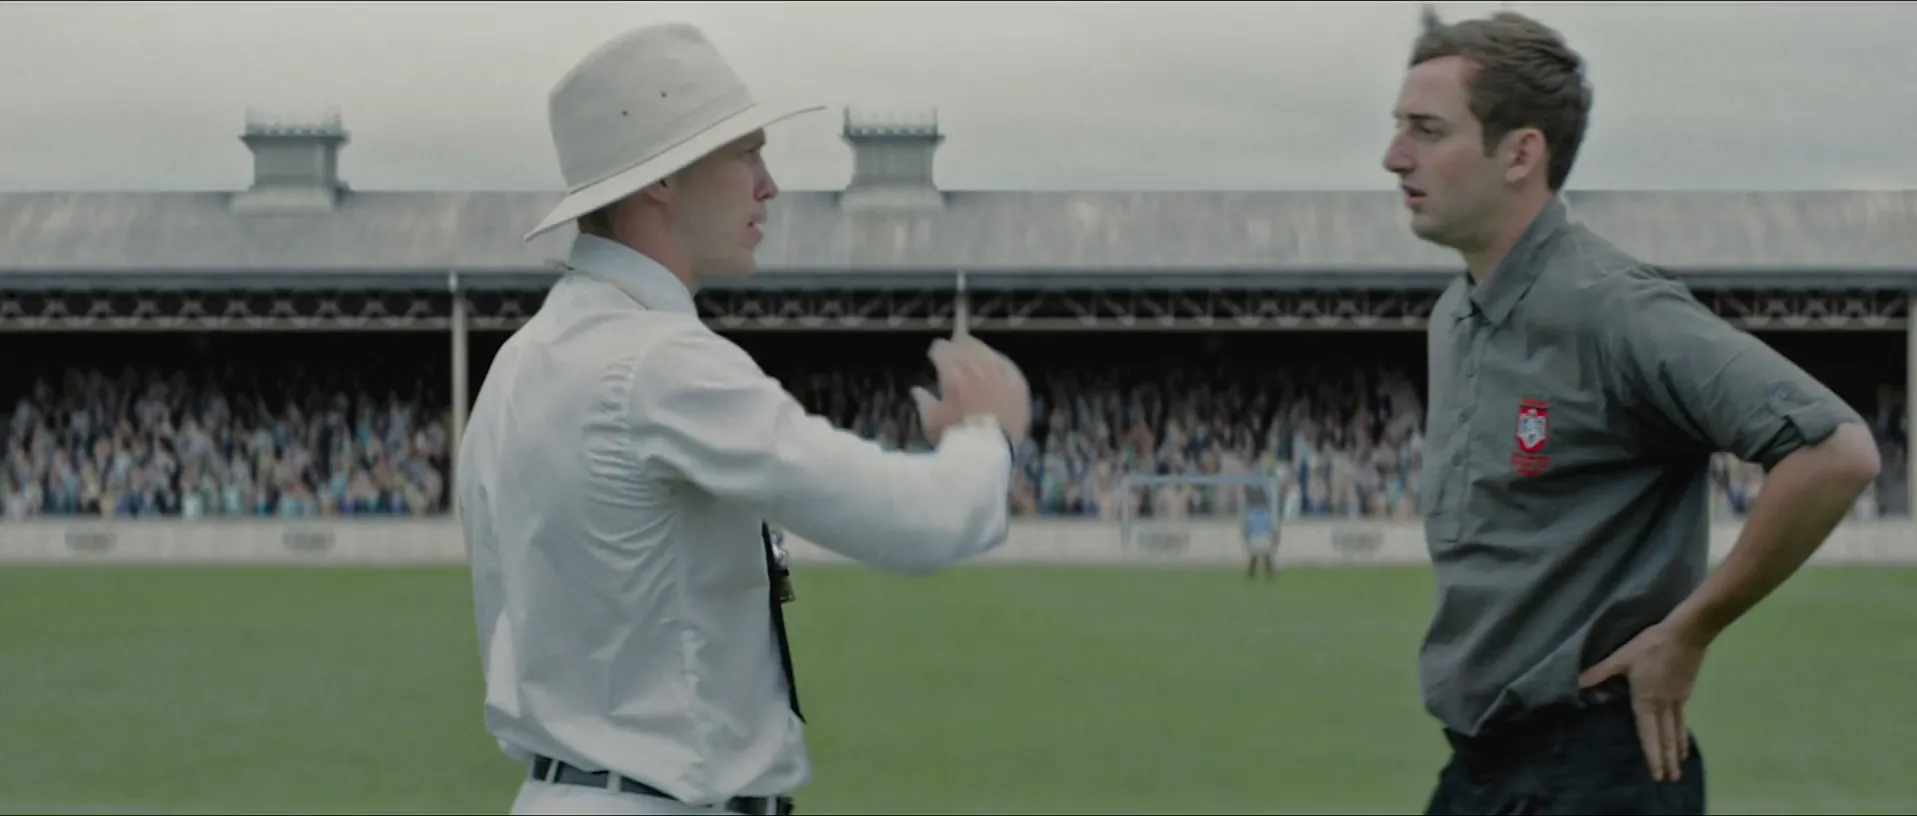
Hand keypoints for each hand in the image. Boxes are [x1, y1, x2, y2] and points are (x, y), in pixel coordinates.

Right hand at [909, 333, 1030, 447]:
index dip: (937, 352)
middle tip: (954, 352)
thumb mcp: (931, 422)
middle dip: (957, 346)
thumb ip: (924, 401)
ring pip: (986, 350)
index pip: (941, 348)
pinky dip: (997, 363)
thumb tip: (917, 390)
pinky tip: (994, 367)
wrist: (989, 454)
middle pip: (965, 342)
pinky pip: (1006, 363)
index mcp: (952, 372)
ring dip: (977, 352)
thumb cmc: (956, 438)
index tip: (935, 357)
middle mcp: (977, 366)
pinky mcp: (1017, 383)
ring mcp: (1000, 372)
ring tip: (973, 359)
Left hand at [1578, 620, 1709, 782]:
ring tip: (1679, 768)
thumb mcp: (1621, 657)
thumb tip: (1577, 683)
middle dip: (1666, 760)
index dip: (1651, 753)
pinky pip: (1682, 720)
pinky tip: (1682, 741)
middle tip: (1669, 779)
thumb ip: (1600, 672)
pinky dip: (1682, 734)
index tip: (1656, 772)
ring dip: (1676, 751)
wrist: (1686, 634)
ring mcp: (1677, 701)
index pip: (1647, 733)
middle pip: (1664, 737)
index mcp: (1645, 699)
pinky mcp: (1685, 694)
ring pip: (1675, 731)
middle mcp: (1663, 705)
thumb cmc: (1651, 645)